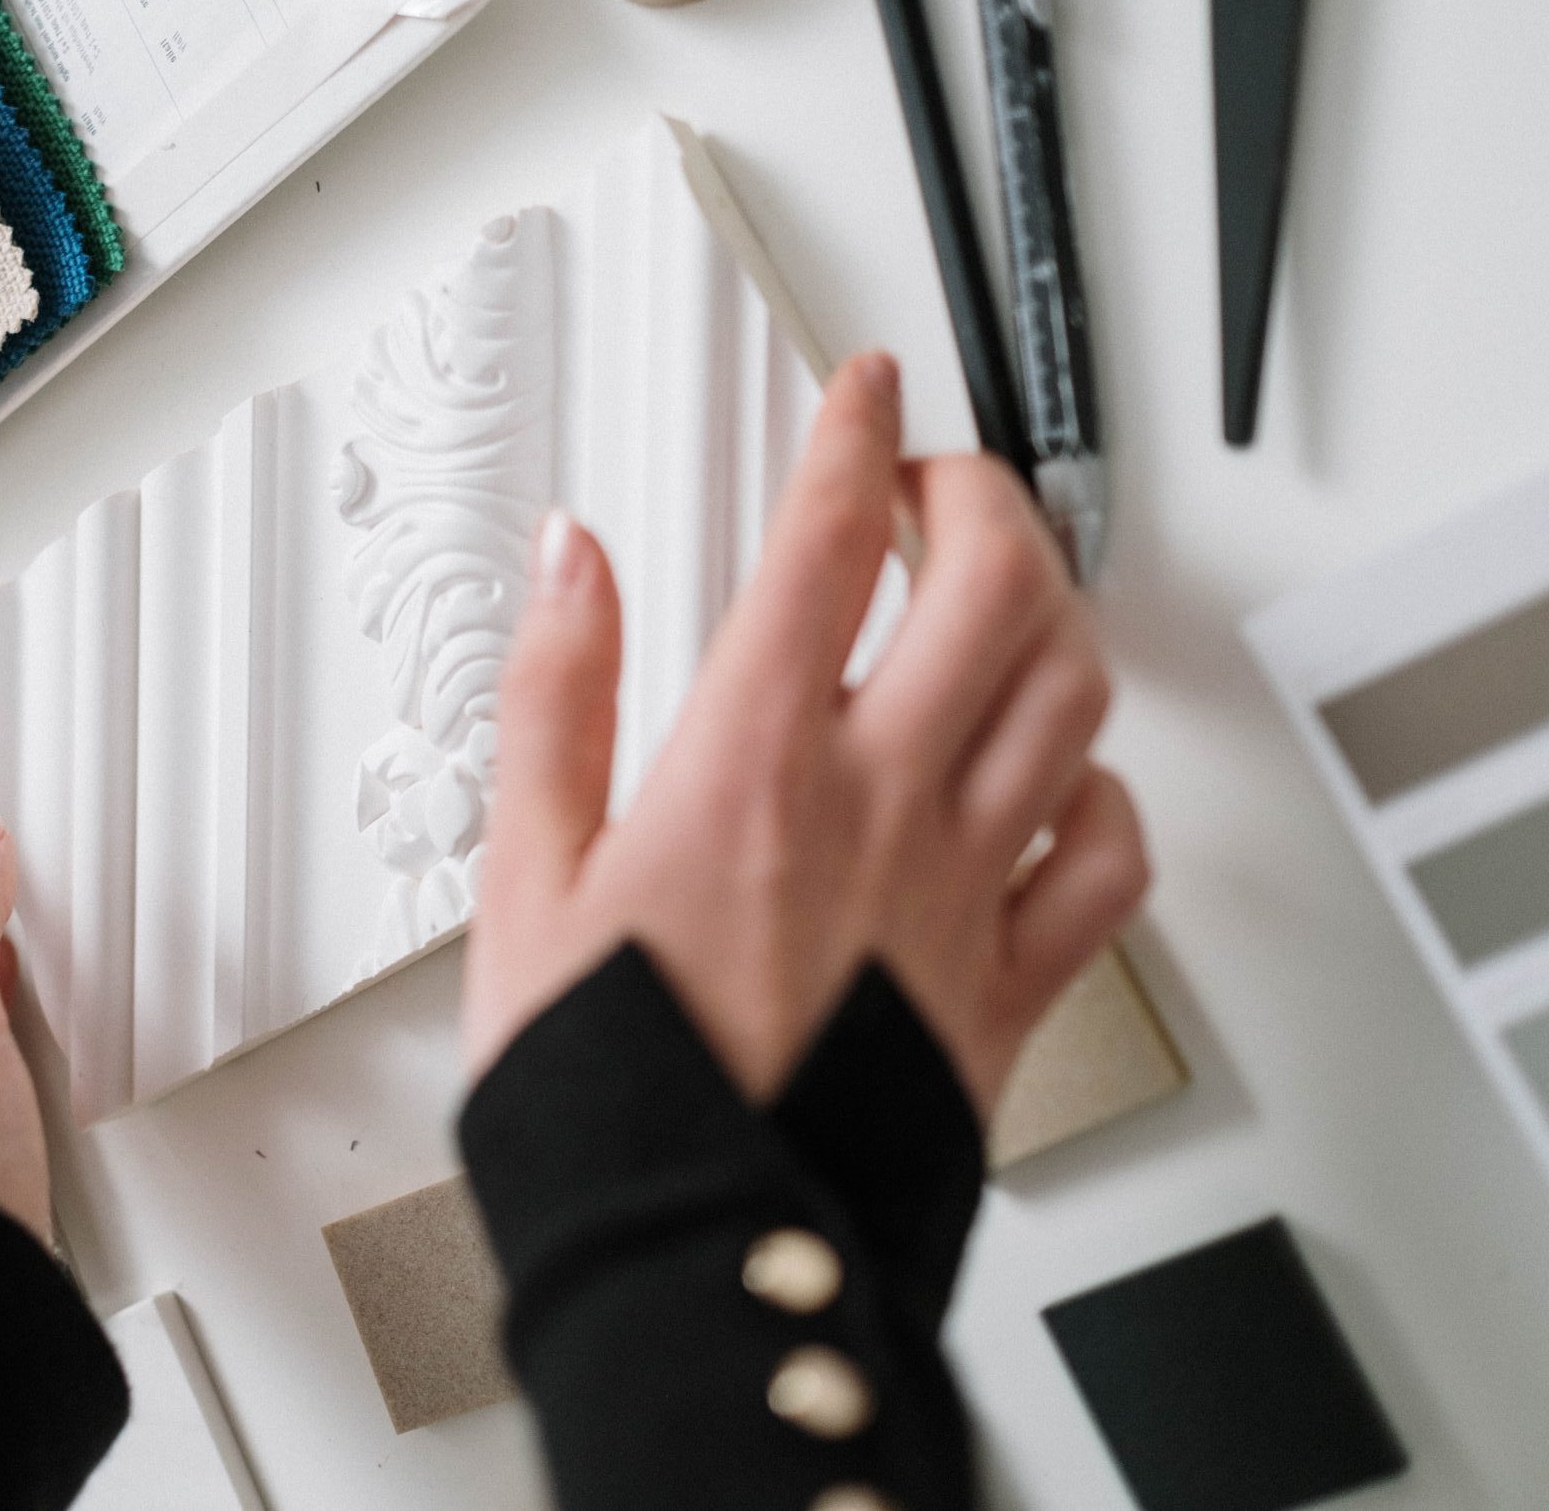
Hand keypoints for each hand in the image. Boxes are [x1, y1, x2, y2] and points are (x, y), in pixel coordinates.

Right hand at [467, 353, 1149, 1113]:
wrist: (691, 1243)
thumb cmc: (604, 1084)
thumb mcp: (523, 873)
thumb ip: (555, 696)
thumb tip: (573, 566)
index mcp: (751, 767)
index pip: (828, 543)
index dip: (854, 433)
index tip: (861, 389)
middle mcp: (878, 809)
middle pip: (994, 588)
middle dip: (980, 495)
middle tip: (938, 480)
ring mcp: (959, 893)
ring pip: (1072, 698)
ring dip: (1053, 612)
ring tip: (1008, 590)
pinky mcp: (1004, 986)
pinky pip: (1107, 863)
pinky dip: (1103, 794)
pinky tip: (1063, 781)